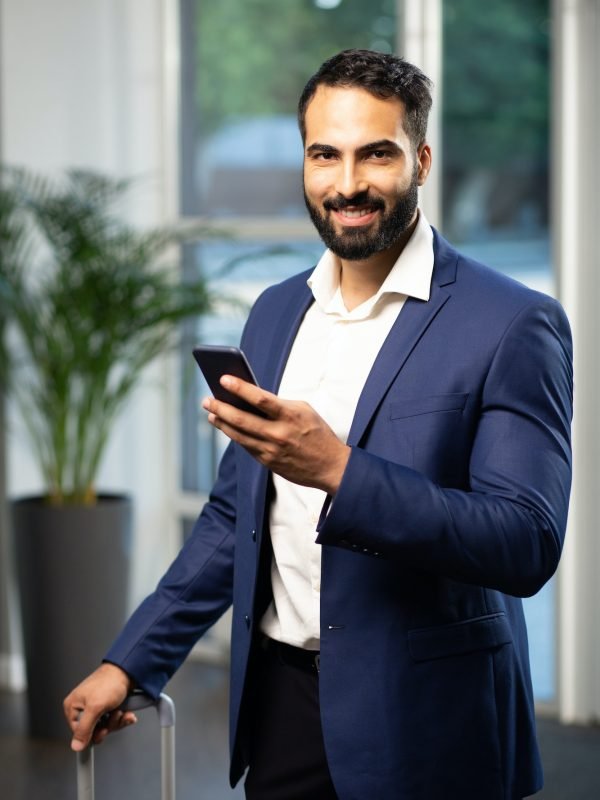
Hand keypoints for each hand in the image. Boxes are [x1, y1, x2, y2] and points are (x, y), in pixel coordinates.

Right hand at [63, 663, 135, 750]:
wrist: (128, 670)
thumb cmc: (109, 682)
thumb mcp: (95, 707)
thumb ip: (84, 729)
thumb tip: (76, 746)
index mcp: (73, 707)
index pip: (78, 733)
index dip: (92, 734)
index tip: (103, 730)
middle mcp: (83, 708)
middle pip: (93, 731)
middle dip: (108, 725)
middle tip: (113, 714)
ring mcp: (96, 707)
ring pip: (105, 727)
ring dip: (116, 721)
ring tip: (119, 709)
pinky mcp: (108, 707)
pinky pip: (114, 721)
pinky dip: (122, 718)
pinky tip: (127, 713)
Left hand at [202, 376, 350, 494]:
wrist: (331, 466)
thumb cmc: (317, 433)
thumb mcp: (304, 411)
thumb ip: (279, 404)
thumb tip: (252, 398)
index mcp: (290, 415)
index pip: (260, 398)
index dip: (239, 388)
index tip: (223, 379)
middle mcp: (279, 433)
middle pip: (242, 418)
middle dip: (221, 407)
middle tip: (207, 399)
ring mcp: (271, 449)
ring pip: (238, 434)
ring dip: (221, 422)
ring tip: (210, 413)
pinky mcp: (267, 462)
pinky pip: (245, 446)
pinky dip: (233, 434)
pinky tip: (225, 427)